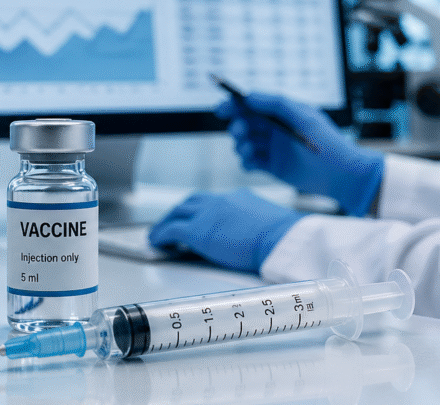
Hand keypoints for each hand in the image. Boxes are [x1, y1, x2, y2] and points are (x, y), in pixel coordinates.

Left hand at [148, 189, 305, 272]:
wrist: (282, 240)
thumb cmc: (284, 238)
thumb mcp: (270, 223)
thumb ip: (256, 225)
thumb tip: (256, 236)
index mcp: (239, 197)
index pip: (213, 201)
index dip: (201, 209)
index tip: (197, 217)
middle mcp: (220, 200)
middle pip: (191, 201)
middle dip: (179, 211)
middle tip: (171, 221)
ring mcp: (208, 213)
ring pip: (177, 212)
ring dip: (166, 221)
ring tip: (158, 232)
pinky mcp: (197, 231)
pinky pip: (170, 229)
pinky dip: (160, 234)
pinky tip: (155, 242)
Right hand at [216, 94, 383, 215]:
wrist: (342, 175)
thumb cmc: (327, 142)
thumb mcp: (303, 117)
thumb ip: (276, 103)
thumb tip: (248, 95)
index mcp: (282, 113)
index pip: (253, 104)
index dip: (234, 105)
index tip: (220, 109)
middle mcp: (276, 128)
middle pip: (245, 123)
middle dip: (237, 126)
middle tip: (240, 131)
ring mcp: (273, 148)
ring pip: (244, 143)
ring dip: (240, 145)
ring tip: (248, 150)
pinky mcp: (272, 167)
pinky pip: (250, 162)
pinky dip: (246, 162)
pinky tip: (251, 163)